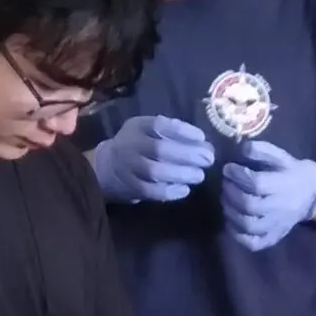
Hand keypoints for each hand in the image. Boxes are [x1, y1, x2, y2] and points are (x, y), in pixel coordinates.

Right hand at [88, 114, 214, 203]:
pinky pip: (151, 191)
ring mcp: (129, 167)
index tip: (202, 138)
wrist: (107, 167)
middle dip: (188, 155)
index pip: (161, 125)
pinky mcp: (130, 186)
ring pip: (155, 171)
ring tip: (199, 175)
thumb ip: (171, 134)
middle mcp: (131, 144)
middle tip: (208, 160)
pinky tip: (184, 189)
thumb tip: (204, 144)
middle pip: (160, 149)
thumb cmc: (138, 146)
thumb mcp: (148, 131)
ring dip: (181, 174)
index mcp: (138, 126)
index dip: (183, 131)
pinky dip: (170, 191)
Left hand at [220, 140, 315, 251]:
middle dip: (231, 193)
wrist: (310, 194)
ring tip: (226, 200)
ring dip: (231, 212)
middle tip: (225, 184)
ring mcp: (277, 225)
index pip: (257, 184)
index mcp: (285, 185)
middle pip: (250, 205)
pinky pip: (253, 243)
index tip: (228, 168)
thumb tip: (242, 148)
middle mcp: (281, 207)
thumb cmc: (290, 172)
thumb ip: (262, 151)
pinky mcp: (273, 237)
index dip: (238, 176)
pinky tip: (231, 222)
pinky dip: (237, 235)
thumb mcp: (280, 156)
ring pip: (249, 225)